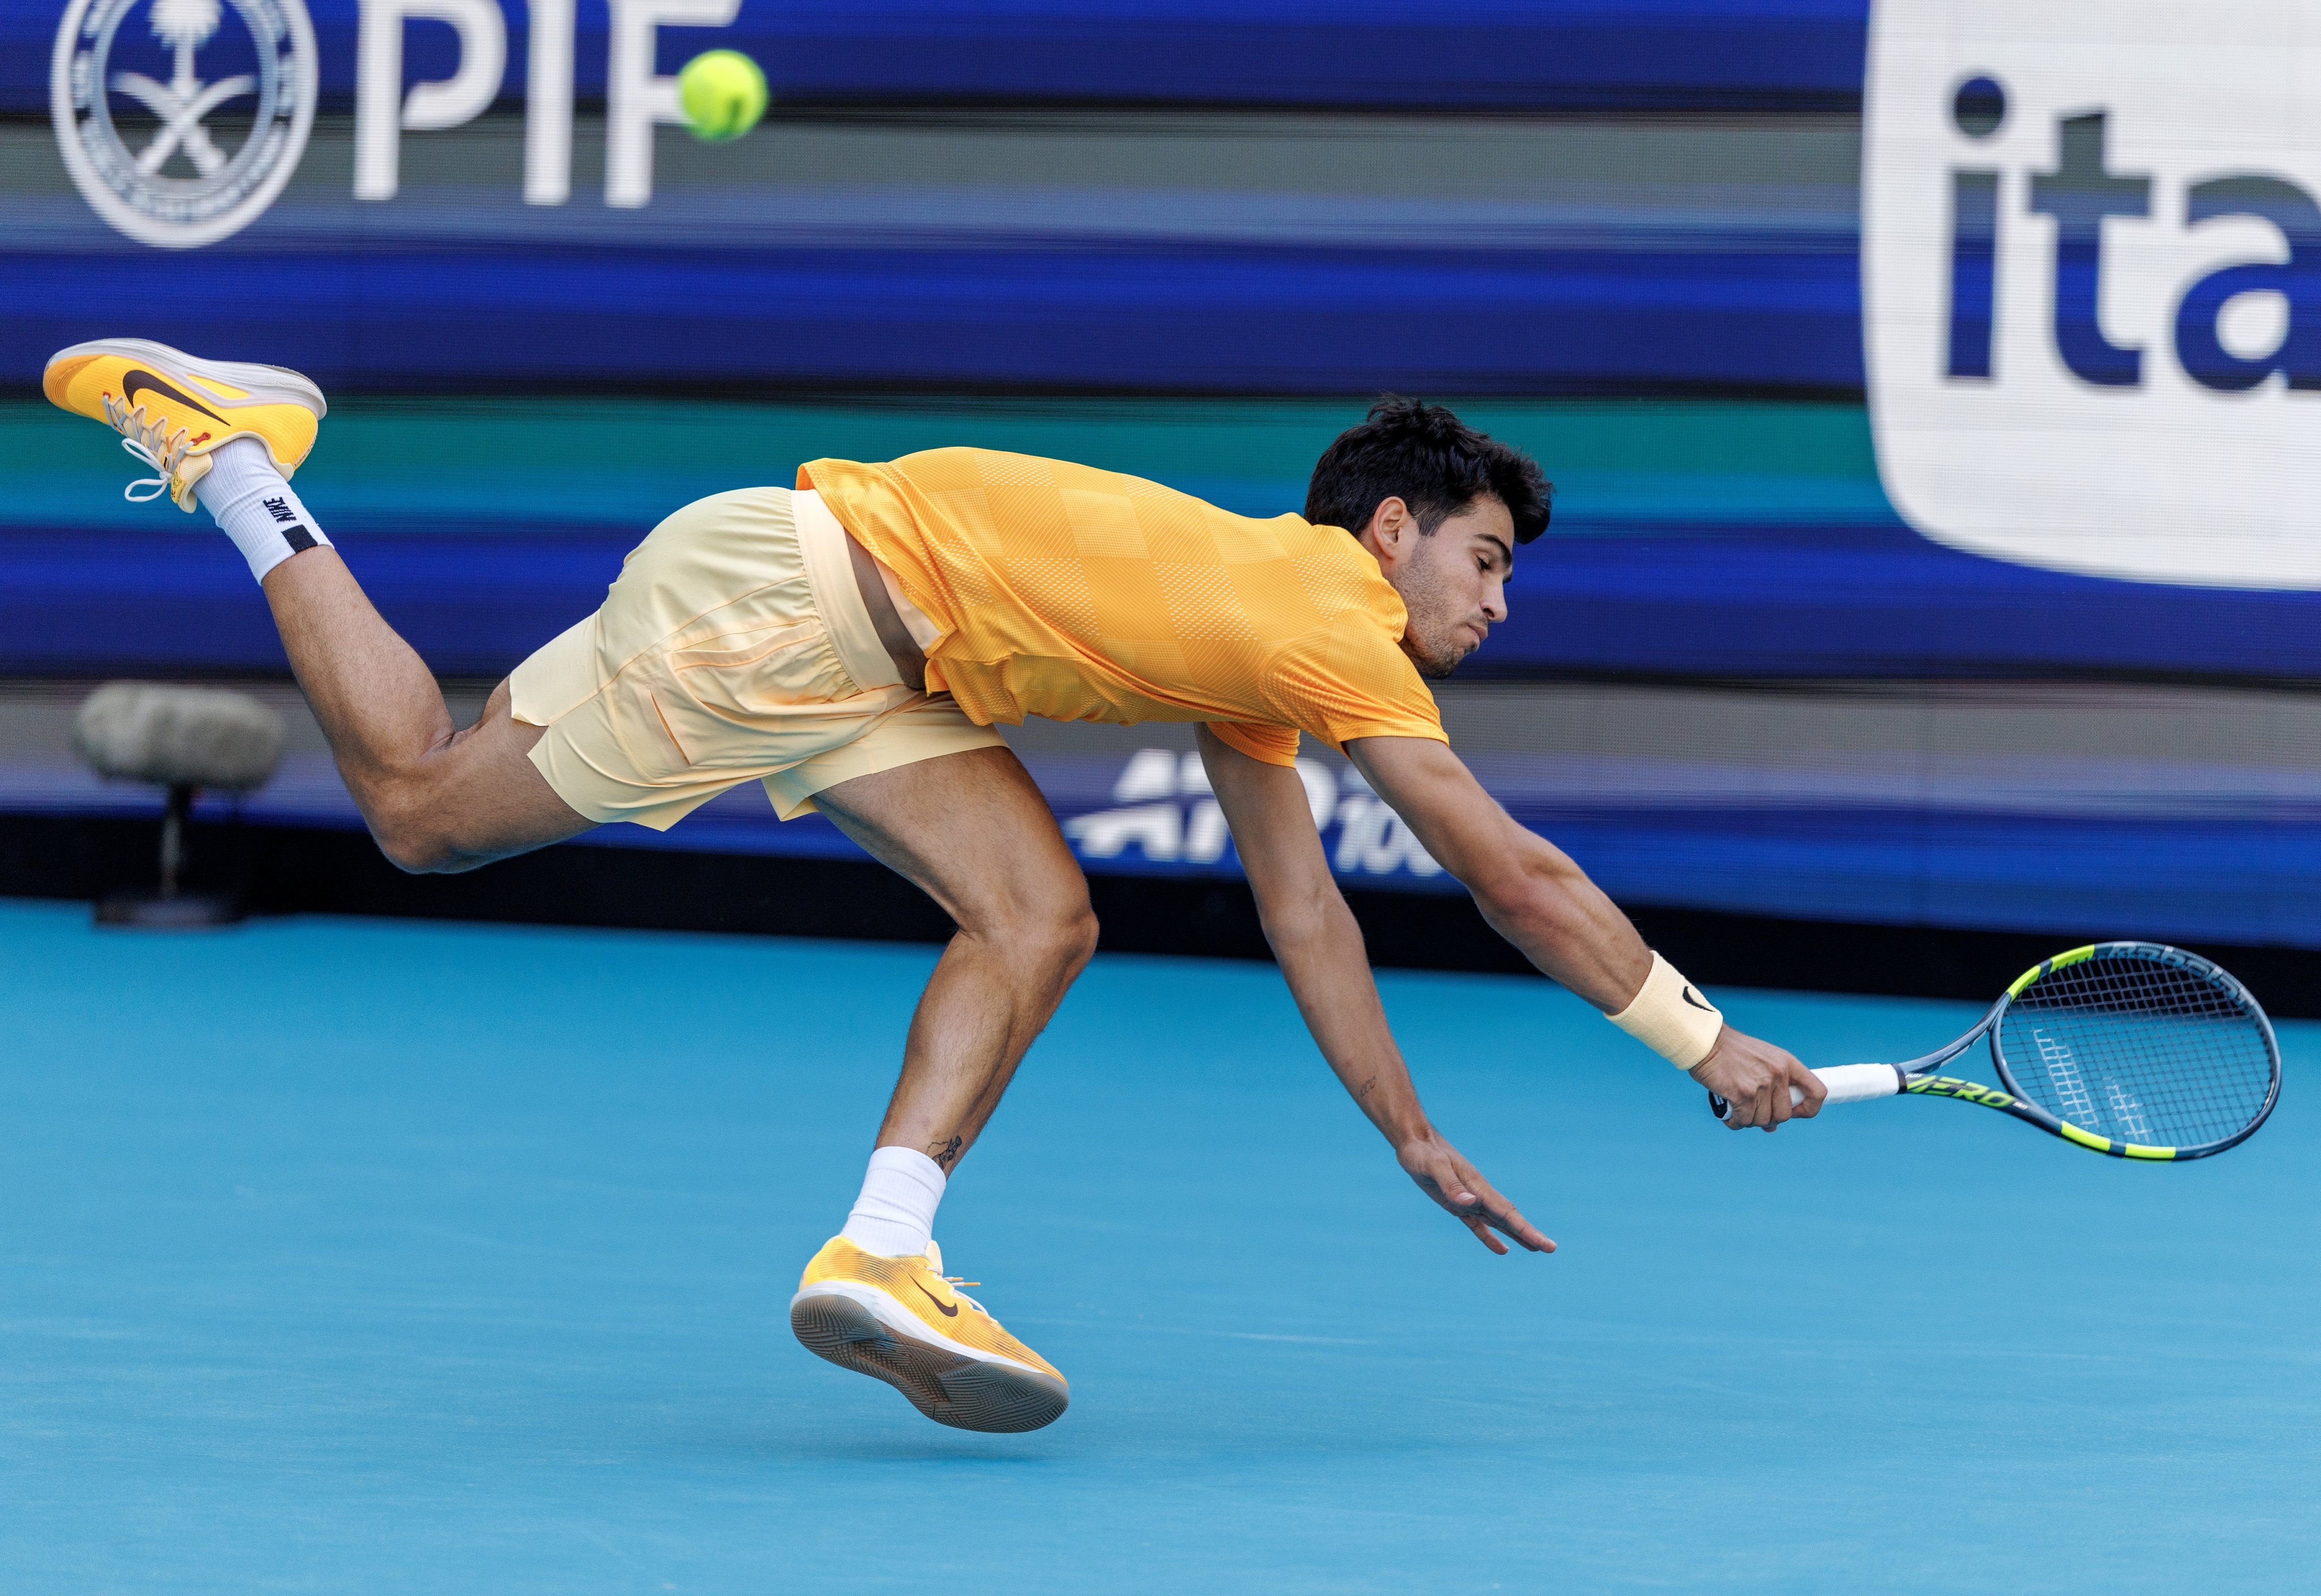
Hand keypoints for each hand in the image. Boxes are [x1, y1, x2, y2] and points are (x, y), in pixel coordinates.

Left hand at [1395, 1131, 1555, 1254]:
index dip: (1526, 1229)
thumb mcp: (1433, 1167)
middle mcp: (1478, 1194)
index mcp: (1477, 1186)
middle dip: (1529, 1233)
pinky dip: (1490, 1238)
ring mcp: (1469, 1200)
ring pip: (1498, 1222)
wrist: (1415, 1142)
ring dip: (1516, 1235)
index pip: (1506, 1212)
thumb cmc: (1423, 1152)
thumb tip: (1471, 1203)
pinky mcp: (1456, 1205)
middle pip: (1508, 1218)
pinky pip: (1477, 1225)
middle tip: (1551, 1248)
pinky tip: (1502, 1249)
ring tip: (1536, 1248)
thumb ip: (1451, 1185)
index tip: (1545, 1243)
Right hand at [1689, 1026, 1823, 1131]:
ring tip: (1738, 1111)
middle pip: (1785, 1115)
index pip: (1817, 1092)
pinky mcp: (1742, 1094)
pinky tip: (1729, 1116)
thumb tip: (1771, 1126)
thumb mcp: (1761, 1061)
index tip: (1795, 1112)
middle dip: (1769, 1118)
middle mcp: (1778, 1073)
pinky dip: (1736, 1123)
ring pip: (1763, 1121)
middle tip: (1753, 1111)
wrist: (1707, 1042)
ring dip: (1750, 1121)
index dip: (1809, 1108)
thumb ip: (1771, 1089)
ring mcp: (1761, 1084)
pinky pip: (1745, 1120)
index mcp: (1787, 1063)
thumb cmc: (1731, 1052)